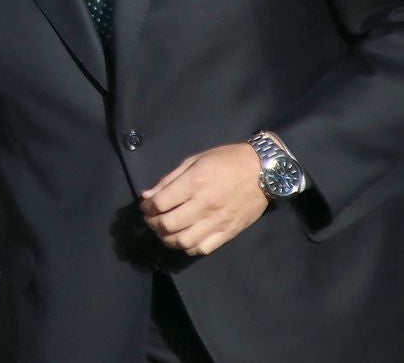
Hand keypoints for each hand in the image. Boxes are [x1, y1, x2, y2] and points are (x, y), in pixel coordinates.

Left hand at [140, 143, 267, 255]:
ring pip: (183, 241)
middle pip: (168, 224)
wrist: (263, 170)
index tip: (145, 205)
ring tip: (164, 231)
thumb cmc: (226, 160)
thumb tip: (147, 196)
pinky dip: (188, 248)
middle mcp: (204, 205)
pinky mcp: (229, 232)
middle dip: (152, 223)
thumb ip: (169, 180)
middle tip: (151, 219)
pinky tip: (183, 239)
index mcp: (194, 183)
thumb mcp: (194, 161)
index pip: (160, 203)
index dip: (146, 207)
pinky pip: (203, 248)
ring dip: (167, 239)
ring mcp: (218, 221)